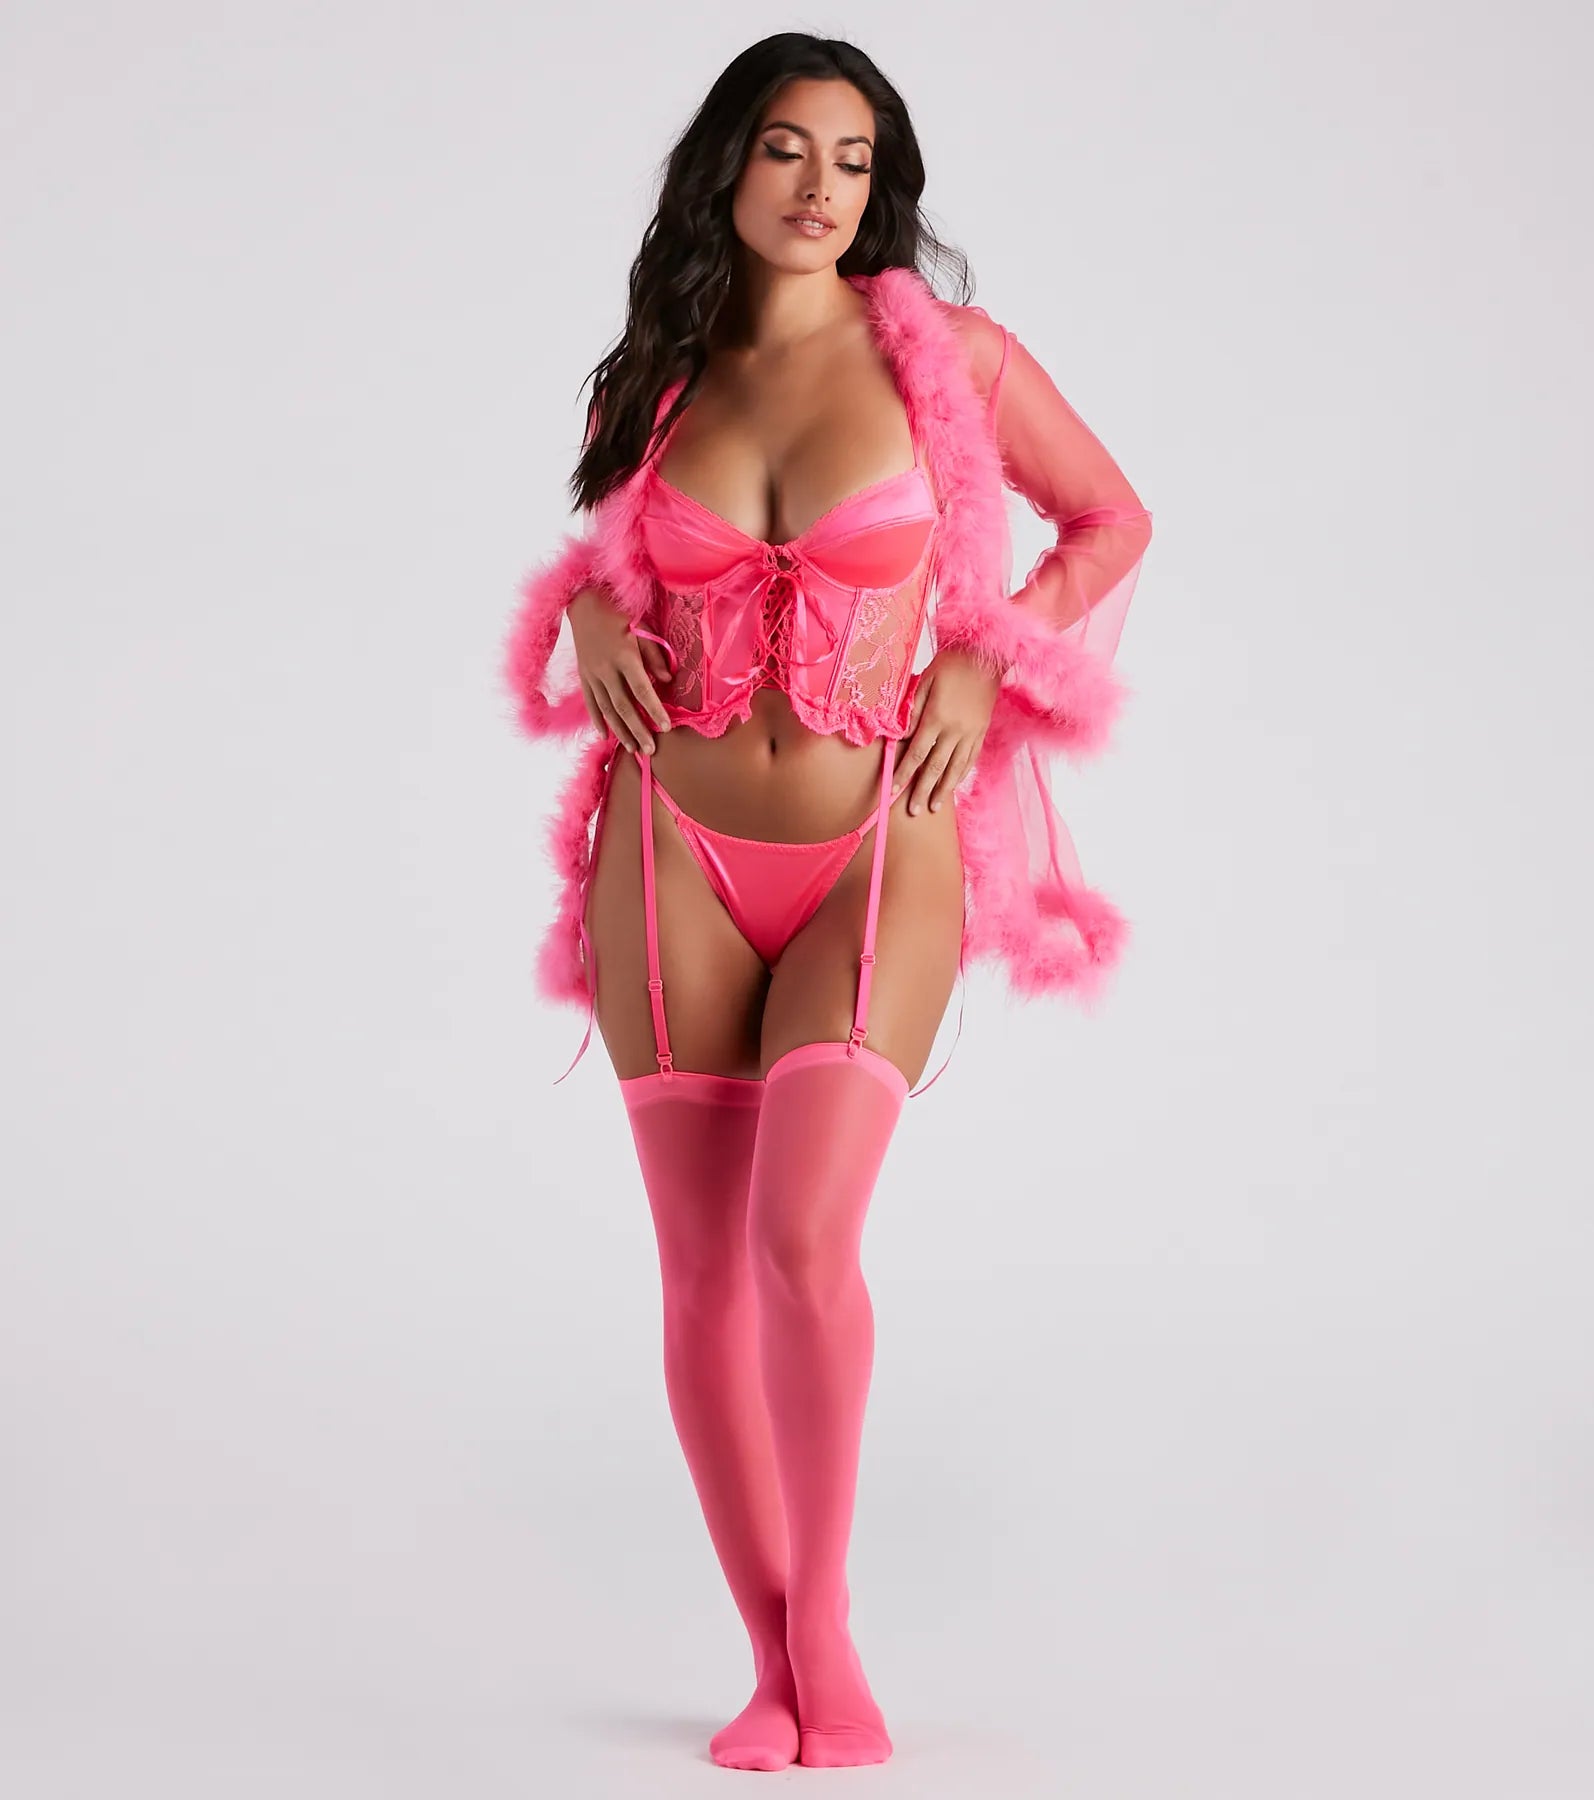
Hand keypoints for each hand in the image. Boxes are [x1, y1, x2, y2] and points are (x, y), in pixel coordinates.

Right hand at [567, 586, 673, 753]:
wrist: (584, 601)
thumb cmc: (620, 611)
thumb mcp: (642, 627)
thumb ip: (654, 655)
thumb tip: (667, 679)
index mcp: (624, 655)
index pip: (642, 690)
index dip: (654, 710)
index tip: (665, 727)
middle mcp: (606, 668)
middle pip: (623, 706)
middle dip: (638, 730)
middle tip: (650, 750)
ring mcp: (592, 673)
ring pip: (606, 709)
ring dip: (620, 731)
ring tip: (632, 748)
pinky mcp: (583, 675)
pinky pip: (590, 702)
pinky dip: (597, 720)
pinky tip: (605, 735)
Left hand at [893, 648, 1001, 814]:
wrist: (988, 655)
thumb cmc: (952, 663)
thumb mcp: (926, 680)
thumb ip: (912, 708)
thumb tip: (899, 734)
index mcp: (937, 717)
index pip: (916, 753)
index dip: (903, 774)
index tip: (893, 791)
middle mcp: (954, 730)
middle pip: (934, 767)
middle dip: (921, 791)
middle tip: (912, 811)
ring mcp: (971, 733)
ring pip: (954, 768)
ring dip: (943, 790)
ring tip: (933, 807)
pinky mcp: (982, 732)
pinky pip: (970, 759)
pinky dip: (960, 775)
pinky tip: (953, 785)